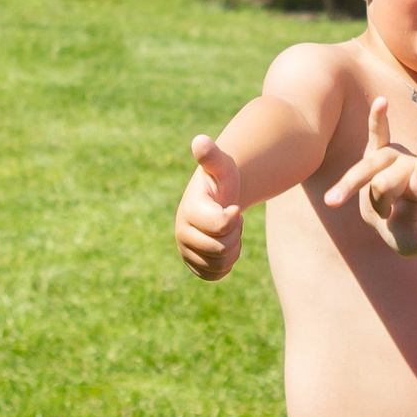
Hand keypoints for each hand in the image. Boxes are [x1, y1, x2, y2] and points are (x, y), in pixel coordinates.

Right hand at [175, 135, 243, 279]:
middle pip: (221, 249)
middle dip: (234, 235)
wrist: (218, 199)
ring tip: (228, 232)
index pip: (221, 226)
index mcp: (189, 209)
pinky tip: (225, 245)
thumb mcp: (221, 165)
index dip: (234, 219)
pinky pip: (216, 275)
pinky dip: (227, 264)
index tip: (235, 207)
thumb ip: (211, 156)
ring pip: (220, 264)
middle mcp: (182, 232)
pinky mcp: (193, 265)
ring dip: (232, 249)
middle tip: (232, 219)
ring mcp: (185, 251)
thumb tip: (200, 141)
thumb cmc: (221, 179)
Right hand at [322, 98, 416, 254]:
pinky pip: (377, 134)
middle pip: (385, 181)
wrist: (394, 224)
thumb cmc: (413, 234)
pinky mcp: (378, 155)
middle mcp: (412, 167)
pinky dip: (378, 119)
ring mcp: (395, 159)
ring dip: (353, 190)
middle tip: (386, 216)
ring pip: (369, 168)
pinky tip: (381, 101)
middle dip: (378, 203)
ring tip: (345, 205)